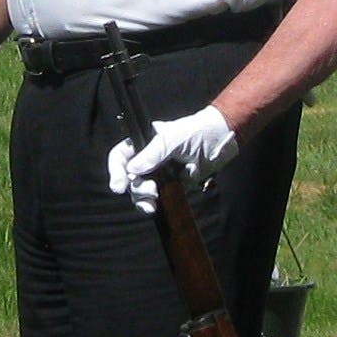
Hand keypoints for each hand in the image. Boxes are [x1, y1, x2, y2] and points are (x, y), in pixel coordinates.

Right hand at [107, 106, 237, 214]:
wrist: (221, 142)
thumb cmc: (197, 131)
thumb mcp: (173, 138)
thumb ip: (153, 154)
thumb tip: (133, 170)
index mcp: (143, 143)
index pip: (120, 157)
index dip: (116, 172)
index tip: (119, 187)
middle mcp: (147, 160)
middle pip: (128, 179)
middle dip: (136, 189)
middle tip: (151, 191)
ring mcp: (158, 174)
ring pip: (139, 192)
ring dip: (143, 200)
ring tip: (154, 203)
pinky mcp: (170, 186)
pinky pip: (156, 199)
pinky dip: (155, 204)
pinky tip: (160, 204)